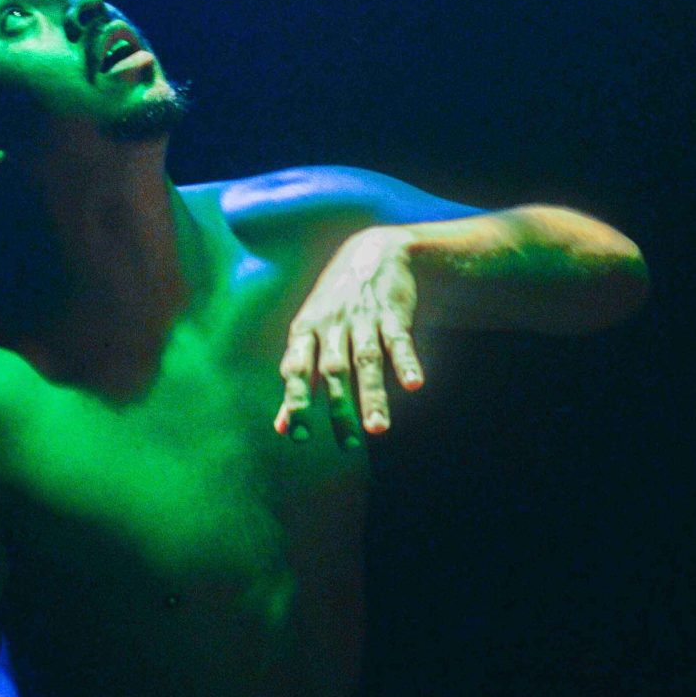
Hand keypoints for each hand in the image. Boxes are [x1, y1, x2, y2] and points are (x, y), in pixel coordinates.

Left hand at [275, 226, 424, 447]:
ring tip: (378, 429)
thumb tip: (281, 428)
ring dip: (373, 394)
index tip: (299, 435)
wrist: (371, 251)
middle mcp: (332, 325)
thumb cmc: (333, 305)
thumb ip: (297, 381)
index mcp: (305, 330)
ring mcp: (363, 318)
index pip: (295, 367)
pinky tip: (414, 385)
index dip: (296, 400)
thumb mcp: (308, 334)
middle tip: (348, 445)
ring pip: (367, 360)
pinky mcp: (393, 313)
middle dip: (340, 408)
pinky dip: (406, 362)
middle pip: (333, 370)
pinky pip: (399, 340)